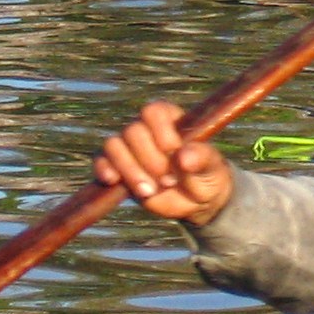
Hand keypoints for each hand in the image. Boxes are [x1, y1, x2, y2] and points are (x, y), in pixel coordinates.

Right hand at [94, 100, 232, 224]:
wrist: (197, 201)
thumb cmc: (207, 175)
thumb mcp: (212, 167)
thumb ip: (202, 158)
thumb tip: (183, 157)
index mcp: (170, 119)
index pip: (153, 112)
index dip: (160, 132)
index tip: (174, 152)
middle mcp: (146, 129)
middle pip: (132, 132)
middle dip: (150, 160)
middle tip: (169, 180)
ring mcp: (129, 148)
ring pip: (113, 145)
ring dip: (130, 170)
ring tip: (150, 191)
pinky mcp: (117, 168)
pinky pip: (101, 161)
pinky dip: (104, 170)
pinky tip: (114, 182)